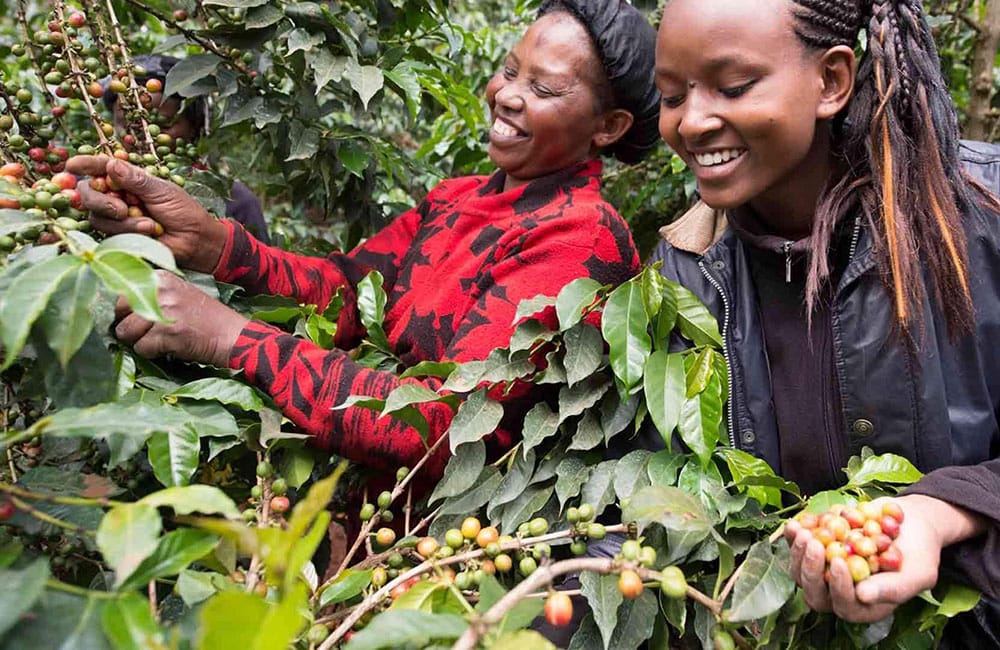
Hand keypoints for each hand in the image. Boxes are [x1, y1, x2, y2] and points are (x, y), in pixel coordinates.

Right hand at [65, 155, 227, 272]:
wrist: (196, 242)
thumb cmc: (184, 212)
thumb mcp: (162, 191)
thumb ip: (136, 180)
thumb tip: (110, 164)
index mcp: (129, 179)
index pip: (101, 168)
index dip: (86, 165)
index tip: (73, 165)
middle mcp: (118, 196)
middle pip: (88, 192)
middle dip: (100, 200)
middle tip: (122, 209)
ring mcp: (117, 217)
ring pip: (97, 215)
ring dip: (123, 221)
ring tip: (150, 224)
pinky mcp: (119, 236)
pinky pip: (109, 232)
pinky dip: (129, 231)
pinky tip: (149, 231)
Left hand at [115, 270, 248, 366]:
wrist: (232, 336)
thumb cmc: (206, 318)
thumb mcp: (178, 294)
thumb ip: (151, 295)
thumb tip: (116, 308)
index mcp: (160, 277)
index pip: (121, 292)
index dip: (126, 310)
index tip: (140, 317)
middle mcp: (159, 290)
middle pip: (119, 312)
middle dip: (130, 326)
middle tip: (151, 331)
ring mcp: (162, 311)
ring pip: (126, 332)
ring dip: (140, 341)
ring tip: (163, 339)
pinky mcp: (166, 333)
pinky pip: (141, 348)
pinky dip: (153, 353)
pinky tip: (171, 347)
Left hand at [784, 495, 984, 622]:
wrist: (910, 523)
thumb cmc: (919, 552)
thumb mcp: (919, 573)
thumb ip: (894, 588)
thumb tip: (864, 595)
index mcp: (866, 606)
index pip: (845, 606)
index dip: (839, 588)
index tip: (840, 563)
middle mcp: (842, 593)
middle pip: (815, 594)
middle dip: (811, 571)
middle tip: (815, 545)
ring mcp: (825, 572)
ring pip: (800, 572)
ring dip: (798, 553)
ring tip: (805, 532)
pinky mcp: (817, 551)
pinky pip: (797, 549)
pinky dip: (793, 537)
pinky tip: (795, 524)